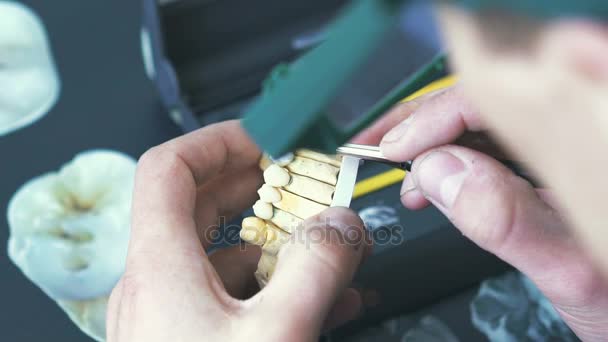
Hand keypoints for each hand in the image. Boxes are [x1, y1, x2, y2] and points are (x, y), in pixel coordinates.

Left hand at [107, 120, 367, 340]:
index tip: (266, 137)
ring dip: (276, 243)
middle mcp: (155, 285)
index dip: (218, 140)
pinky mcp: (187, 338)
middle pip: (200, 206)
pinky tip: (320, 297)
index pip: (169, 167)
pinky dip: (272, 284)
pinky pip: (230, 295)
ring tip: (326, 247)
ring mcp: (168, 315)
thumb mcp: (274, 332)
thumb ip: (316, 269)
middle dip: (260, 188)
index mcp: (159, 268)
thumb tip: (341, 224)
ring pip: (222, 255)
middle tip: (304, 184)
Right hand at [355, 86, 607, 340]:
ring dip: (436, 143)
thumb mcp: (570, 268)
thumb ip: (506, 218)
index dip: (438, 113)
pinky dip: (457, 157)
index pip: (501, 93)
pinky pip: (496, 138)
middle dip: (426, 125)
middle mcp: (581, 118)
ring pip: (486, 115)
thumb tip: (436, 171)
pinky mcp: (555, 150)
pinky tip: (435, 180)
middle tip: (380, 148)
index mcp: (594, 130)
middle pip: (488, 95)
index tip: (396, 146)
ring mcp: (567, 133)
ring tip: (403, 175)